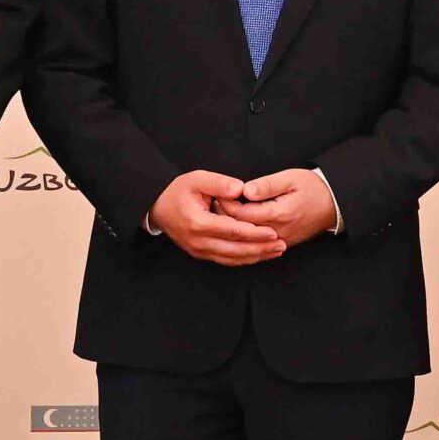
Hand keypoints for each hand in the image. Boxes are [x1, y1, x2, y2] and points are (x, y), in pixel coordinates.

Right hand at [151, 170, 285, 265]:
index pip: (232, 231)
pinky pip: (225, 260)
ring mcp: (198, 250)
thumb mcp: (196, 179)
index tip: (273, 232)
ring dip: (255, 256)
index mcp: (198, 222)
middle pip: (235, 249)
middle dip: (260, 248)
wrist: (157, 206)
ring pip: (232, 259)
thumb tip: (241, 189)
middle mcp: (198, 241)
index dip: (254, 233)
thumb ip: (219, 182)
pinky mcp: (200, 254)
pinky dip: (243, 260)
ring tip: (276, 252)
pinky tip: (258, 255)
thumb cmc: (178, 191)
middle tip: (281, 245)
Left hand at [220, 168, 337, 246]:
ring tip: (221, 215)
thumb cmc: (313, 187)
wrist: (334, 204)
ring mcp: (280, 241)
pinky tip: (236, 230)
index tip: (217, 194)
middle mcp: (277, 231)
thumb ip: (266, 185)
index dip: (227, 204)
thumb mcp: (290, 178)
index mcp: (278, 214)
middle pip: (241, 229)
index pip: (242, 213)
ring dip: (233, 229)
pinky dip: (245, 239)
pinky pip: (258, 247)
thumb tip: (245, 190)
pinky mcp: (283, 245)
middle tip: (214, 204)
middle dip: (225, 217)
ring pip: (248, 241)